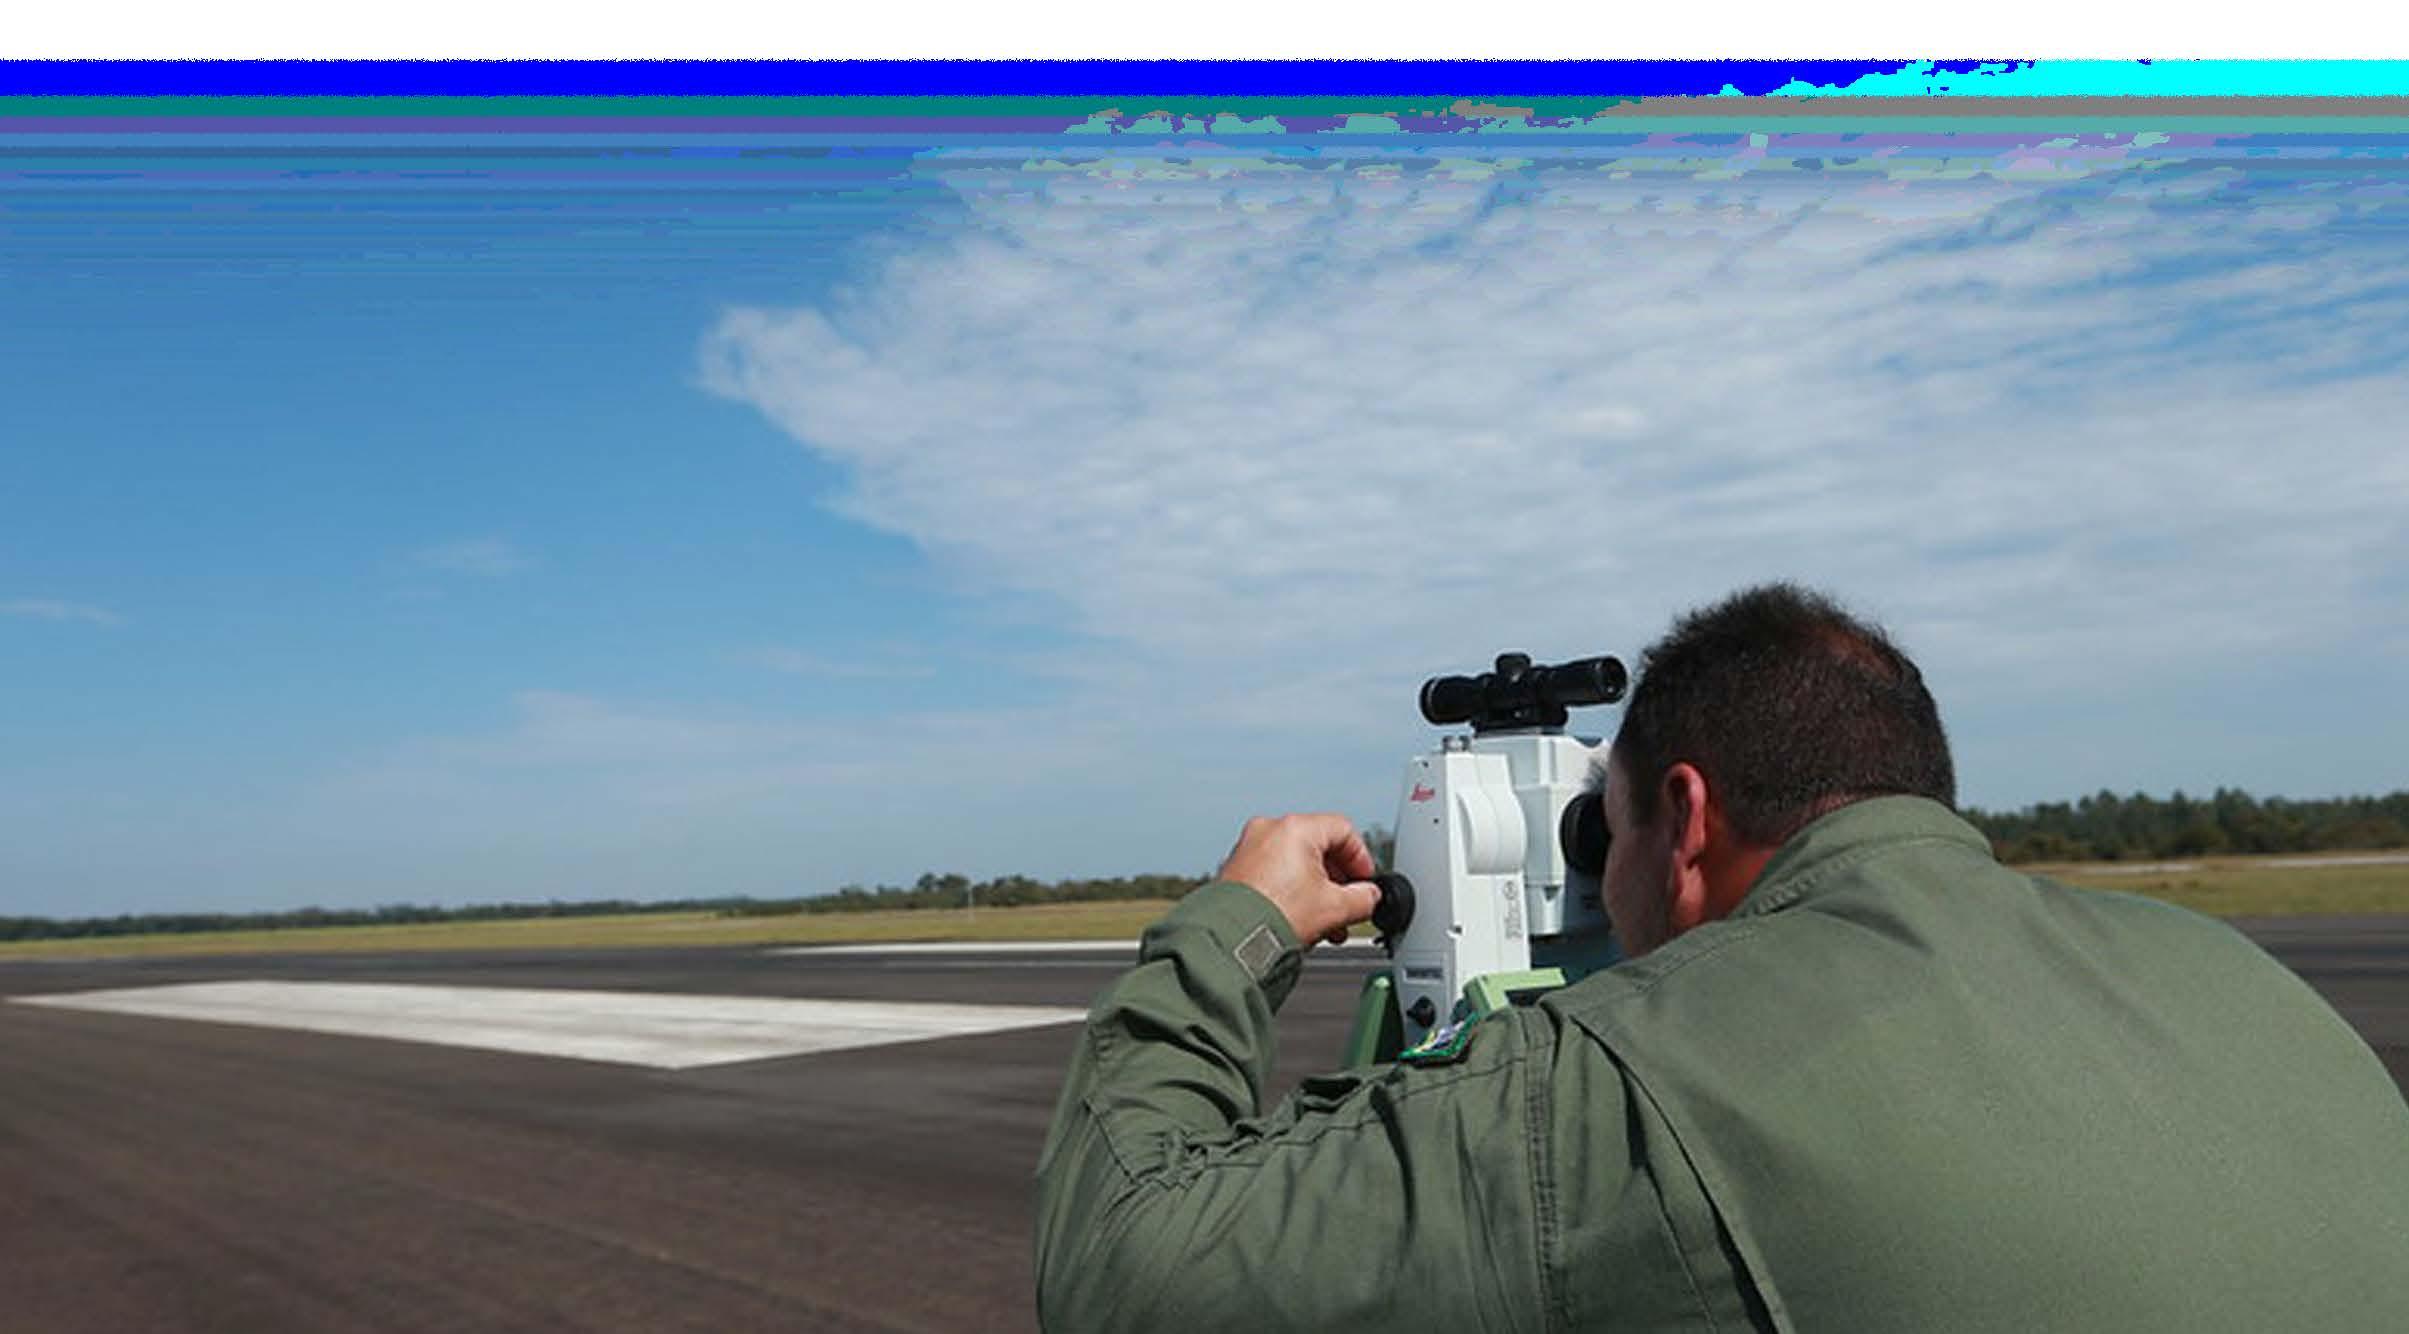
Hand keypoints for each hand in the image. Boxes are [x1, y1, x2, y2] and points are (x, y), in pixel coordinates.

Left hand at [1215, 813, 1381, 947]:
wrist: (1230, 942)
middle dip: (1338, 882)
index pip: (1344, 831)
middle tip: (1348, 907)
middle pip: (1320, 847)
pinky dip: (1293, 892)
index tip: (1366, 884)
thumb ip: (1365, 898)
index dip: (1362, 860)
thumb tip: (1371, 897)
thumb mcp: (1336, 908)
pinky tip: (1300, 920)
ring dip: (1318, 892)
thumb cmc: (1272, 918)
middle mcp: (1268, 830)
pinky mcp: (1236, 869)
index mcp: (1295, 828)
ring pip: (1297, 863)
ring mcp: (1248, 848)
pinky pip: (1275, 873)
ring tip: (1326, 923)